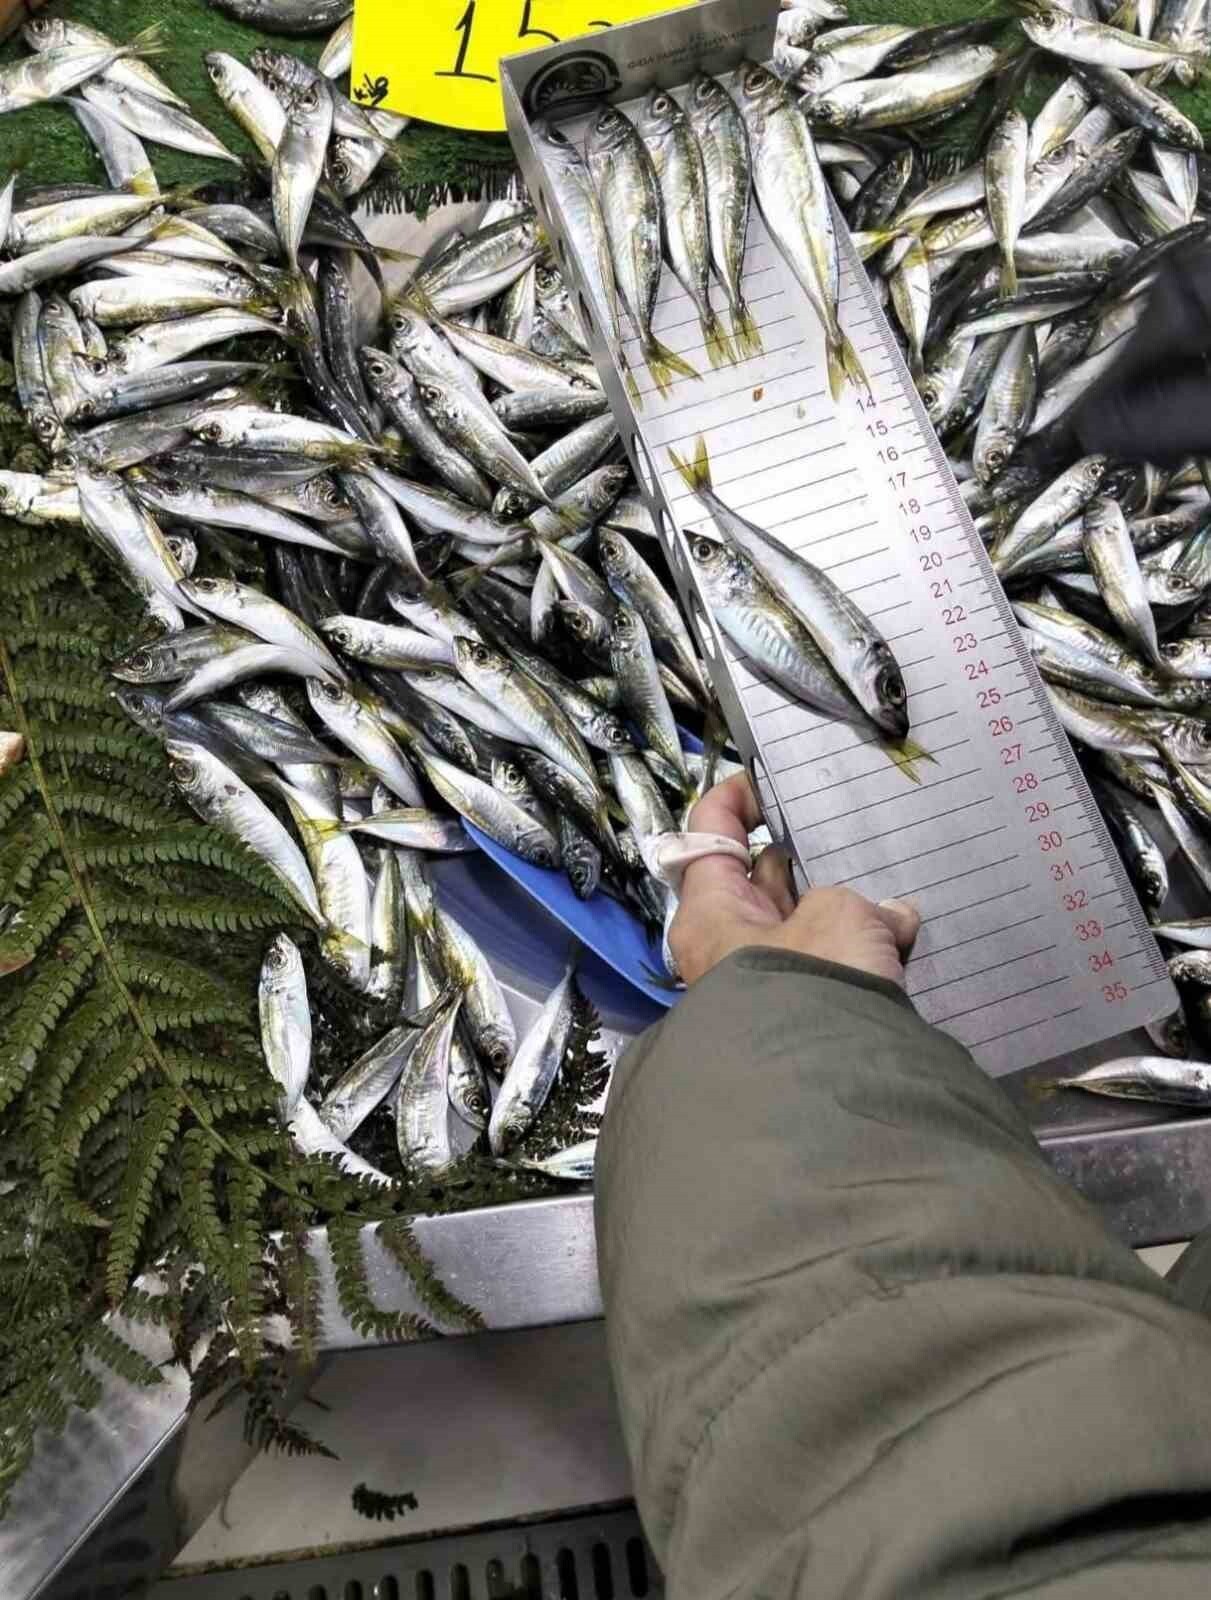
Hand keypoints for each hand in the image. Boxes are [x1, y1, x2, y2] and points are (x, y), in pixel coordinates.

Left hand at [668, 773, 920, 987]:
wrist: (827, 1083)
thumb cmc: (812, 980)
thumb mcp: (837, 916)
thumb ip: (861, 902)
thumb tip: (893, 919)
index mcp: (711, 909)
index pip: (707, 835)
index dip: (733, 798)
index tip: (770, 778)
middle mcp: (728, 942)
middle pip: (760, 877)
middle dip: (803, 853)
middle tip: (845, 825)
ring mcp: (767, 978)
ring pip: (802, 920)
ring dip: (840, 900)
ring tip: (885, 872)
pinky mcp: (803, 1008)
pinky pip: (831, 960)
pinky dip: (861, 943)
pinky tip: (902, 929)